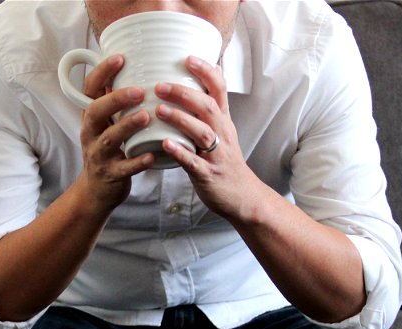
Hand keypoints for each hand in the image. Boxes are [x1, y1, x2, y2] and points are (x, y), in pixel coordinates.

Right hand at [77, 55, 154, 213]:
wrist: (97, 191)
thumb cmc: (108, 150)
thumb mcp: (106, 124)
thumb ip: (115, 102)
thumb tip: (138, 68)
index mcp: (91, 117)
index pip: (89, 89)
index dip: (102, 72)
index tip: (121, 58)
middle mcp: (90, 133)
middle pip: (95, 112)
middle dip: (115, 99)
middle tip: (139, 91)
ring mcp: (99, 155)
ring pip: (109, 139)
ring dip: (127, 126)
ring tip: (146, 116)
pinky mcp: (111, 175)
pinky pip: (124, 168)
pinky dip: (137, 162)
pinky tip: (152, 155)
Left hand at [154, 56, 262, 220]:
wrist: (242, 197)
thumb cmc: (225, 161)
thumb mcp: (223, 130)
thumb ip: (213, 104)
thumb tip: (211, 71)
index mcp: (223, 121)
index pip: (220, 90)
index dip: (206, 72)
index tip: (188, 57)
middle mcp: (222, 134)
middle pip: (208, 107)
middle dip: (184, 93)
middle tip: (160, 85)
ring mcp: (216, 155)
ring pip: (202, 132)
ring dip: (180, 119)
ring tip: (159, 110)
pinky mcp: (208, 175)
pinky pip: (194, 162)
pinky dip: (180, 153)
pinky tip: (165, 144)